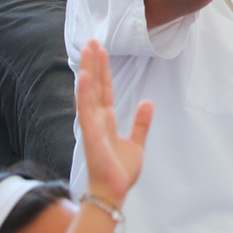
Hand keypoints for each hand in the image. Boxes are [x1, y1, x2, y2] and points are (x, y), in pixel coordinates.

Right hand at [74, 40, 151, 207]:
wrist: (113, 192)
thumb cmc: (120, 172)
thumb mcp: (137, 143)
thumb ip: (141, 123)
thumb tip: (147, 102)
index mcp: (106, 120)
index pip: (104, 89)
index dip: (103, 70)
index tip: (101, 50)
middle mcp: (96, 119)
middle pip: (95, 85)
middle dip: (94, 63)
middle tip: (92, 41)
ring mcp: (91, 125)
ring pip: (88, 91)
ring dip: (88, 70)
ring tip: (88, 49)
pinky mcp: (90, 133)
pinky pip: (86, 109)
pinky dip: (85, 92)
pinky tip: (84, 75)